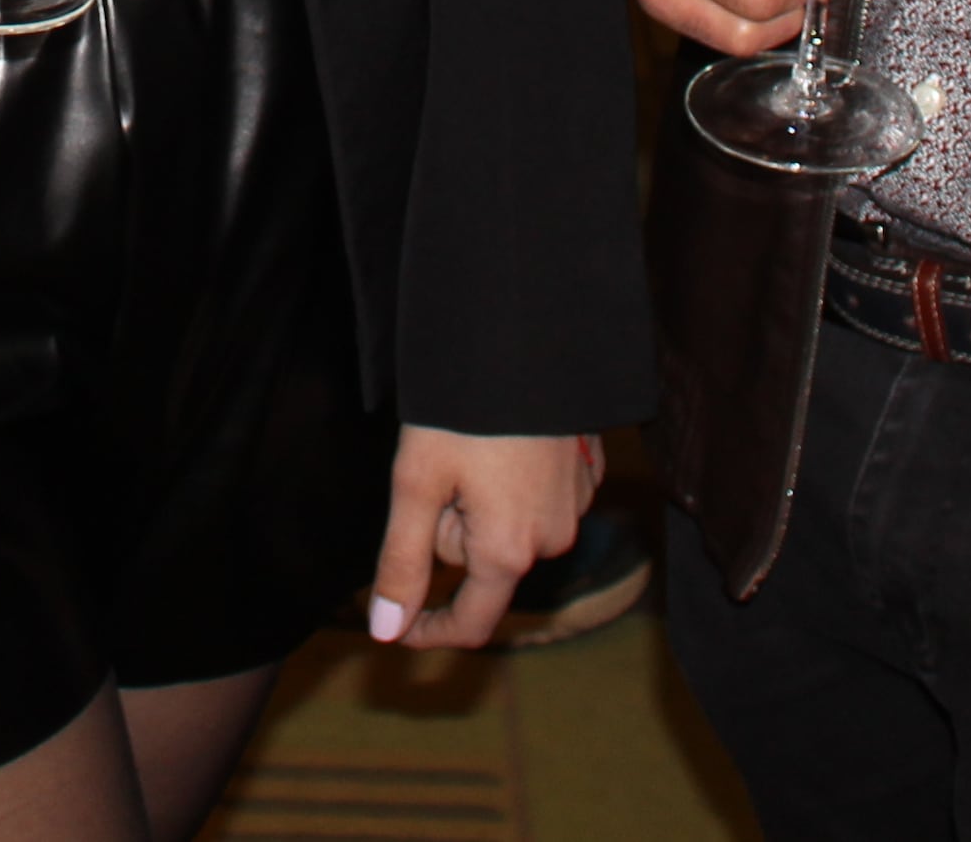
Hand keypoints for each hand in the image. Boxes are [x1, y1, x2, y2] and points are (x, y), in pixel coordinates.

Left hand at [369, 427, 597, 650]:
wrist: (522, 339)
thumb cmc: (462, 410)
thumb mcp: (416, 484)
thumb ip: (401, 562)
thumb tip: (386, 630)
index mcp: (509, 550)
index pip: (471, 622)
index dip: (427, 630)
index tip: (393, 621)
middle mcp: (552, 539)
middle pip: (479, 561)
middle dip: (447, 528)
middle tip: (433, 466)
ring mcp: (575, 506)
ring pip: (504, 527)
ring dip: (477, 501)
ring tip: (468, 446)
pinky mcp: (585, 473)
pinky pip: (533, 498)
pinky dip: (510, 479)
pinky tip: (500, 442)